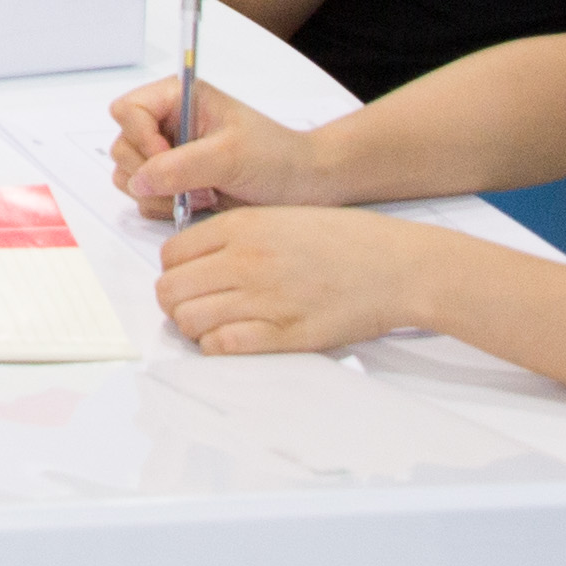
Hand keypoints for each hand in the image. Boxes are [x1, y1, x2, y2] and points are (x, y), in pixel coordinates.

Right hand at [106, 75, 331, 218]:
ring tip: (200, 194)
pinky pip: (145, 198)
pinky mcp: (174, 183)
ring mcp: (169, 155)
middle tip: (191, 183)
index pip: (128, 111)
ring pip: (130, 175)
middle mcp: (167, 124)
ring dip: (159, 193)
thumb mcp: (231, 156)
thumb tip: (138, 181)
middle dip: (151, 173)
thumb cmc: (277, 159)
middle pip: (123, 146)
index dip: (142, 138)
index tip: (169, 157)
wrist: (306, 187)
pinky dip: (165, 206)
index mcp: (178, 98)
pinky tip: (199, 202)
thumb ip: (181, 166)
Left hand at [154, 202, 468, 357]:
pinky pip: (222, 347)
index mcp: (241, 228)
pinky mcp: (285, 335)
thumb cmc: (342, 241)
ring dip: (195, 328)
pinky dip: (217, 348)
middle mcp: (244, 261)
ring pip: (189, 322)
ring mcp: (263, 299)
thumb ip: (234, 236)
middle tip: (198, 307)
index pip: (170, 255)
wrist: (395, 266)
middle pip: (171, 291)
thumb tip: (195, 262)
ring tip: (217, 325)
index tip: (191, 281)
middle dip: (178, 303)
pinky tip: (235, 340)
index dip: (175, 272)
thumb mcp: (278, 218)